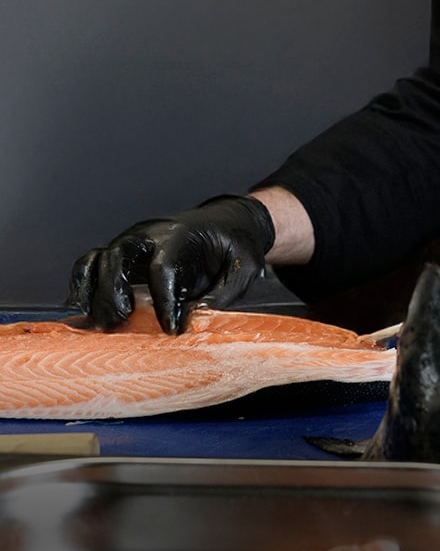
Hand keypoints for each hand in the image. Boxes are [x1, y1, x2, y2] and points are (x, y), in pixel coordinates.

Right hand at [66, 195, 275, 333]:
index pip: (163, 267)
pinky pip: (91, 265)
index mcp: (182, 234)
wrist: (227, 222)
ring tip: (101, 322)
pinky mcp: (124, 254)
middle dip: (114, 290)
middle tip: (120, 321)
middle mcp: (150, 234)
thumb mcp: (246, 266)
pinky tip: (82, 312)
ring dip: (93, 291)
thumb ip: (226, 292)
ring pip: (99, 259)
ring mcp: (133, 242)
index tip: (171, 328)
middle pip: (118, 255)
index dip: (163, 300)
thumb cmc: (236, 243)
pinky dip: (82, 286)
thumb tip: (199, 318)